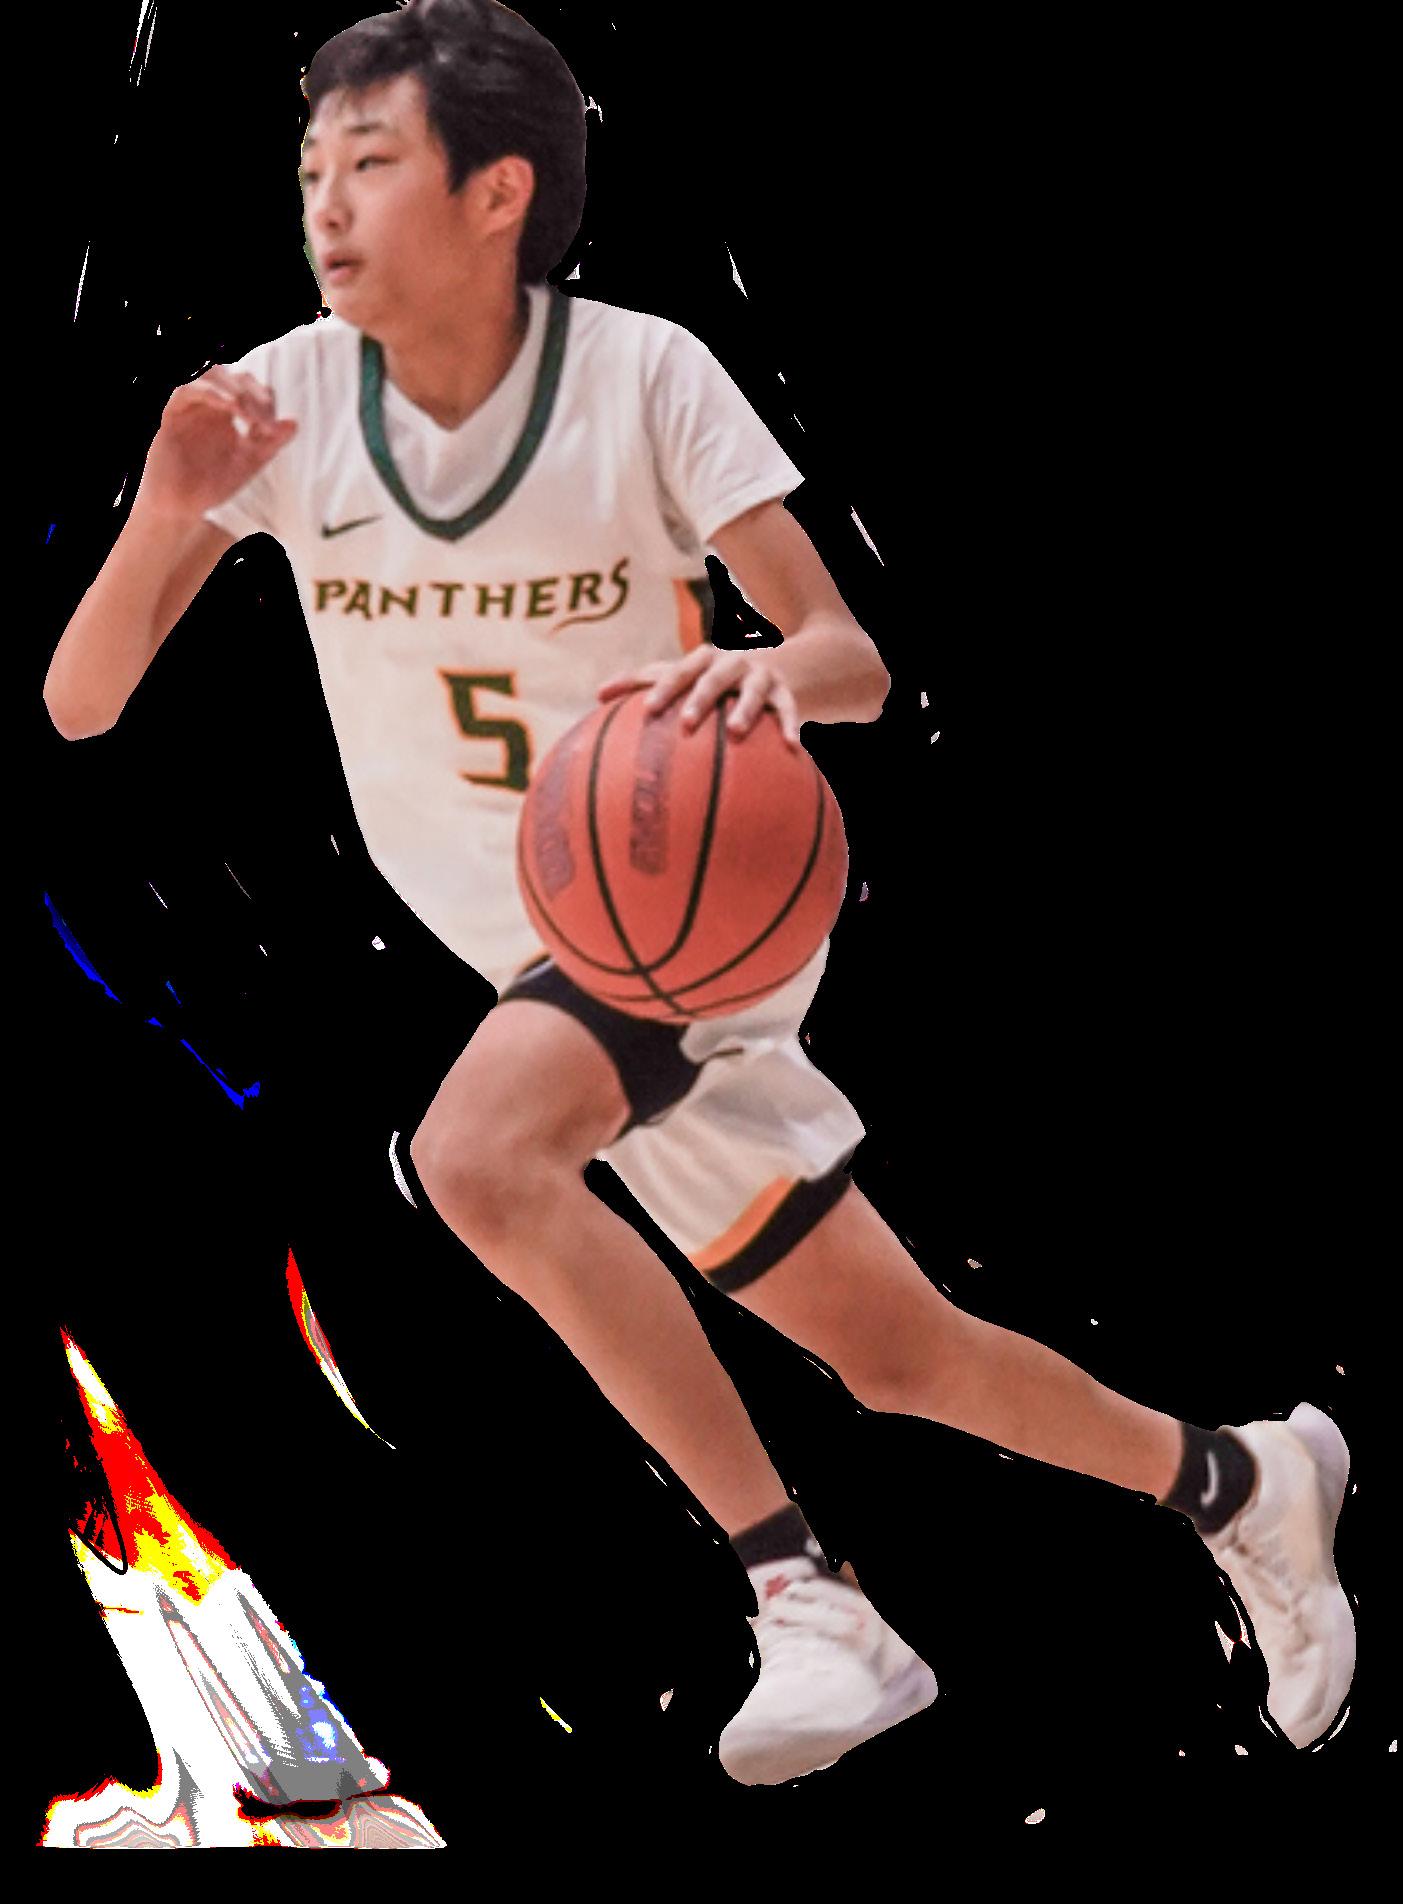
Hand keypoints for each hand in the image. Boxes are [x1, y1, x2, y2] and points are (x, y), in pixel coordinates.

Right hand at [137, 366, 297, 520]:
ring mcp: (188, 404)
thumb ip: (271, 443)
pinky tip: (231, 408)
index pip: (251, 388)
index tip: (276, 430)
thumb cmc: (211, 484)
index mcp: (226, 411)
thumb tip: (294, 422)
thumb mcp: (249, 462)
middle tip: (266, 424)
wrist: (180, 506)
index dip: (267, 401)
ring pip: (212, 373)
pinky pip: (187, 388)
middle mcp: (208, 402)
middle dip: (256, 395)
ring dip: (236, 390)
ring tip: (250, 416)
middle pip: (235, 376)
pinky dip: (212, 393)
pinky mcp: (169, 411)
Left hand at [597, 645, 801, 750]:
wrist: (777, 661)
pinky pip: (788, 709)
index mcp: (700, 660)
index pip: (676, 671)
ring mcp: (759, 676)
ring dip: (744, 709)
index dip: (662, 688)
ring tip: (735, 732)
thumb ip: (644, 681)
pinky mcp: (785, 691)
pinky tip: (792, 748)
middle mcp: (729, 664)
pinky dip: (789, 725)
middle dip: (700, 697)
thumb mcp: (686, 674)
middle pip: (713, 677)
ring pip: (753, 691)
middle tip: (686, 723)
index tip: (647, 710)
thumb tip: (597, 695)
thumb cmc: (714, 676)